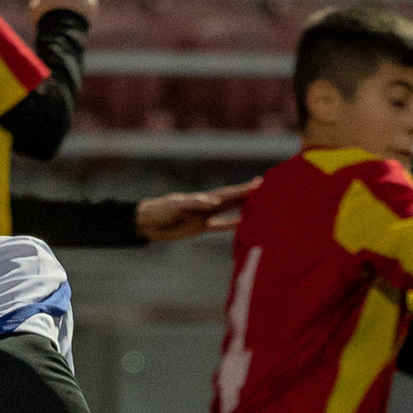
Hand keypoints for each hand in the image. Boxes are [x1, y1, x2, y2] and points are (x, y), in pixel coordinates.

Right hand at [27, 0, 98, 29]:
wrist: (62, 29)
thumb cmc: (46, 20)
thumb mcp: (35, 11)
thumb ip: (35, 1)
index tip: (57, 2)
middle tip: (69, 7)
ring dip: (80, 0)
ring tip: (78, 13)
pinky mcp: (91, 2)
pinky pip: (91, 4)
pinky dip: (89, 9)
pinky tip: (85, 17)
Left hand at [133, 184, 249, 244]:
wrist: (147, 222)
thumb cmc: (160, 211)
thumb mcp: (176, 206)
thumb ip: (195, 203)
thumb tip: (215, 202)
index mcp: (202, 199)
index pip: (227, 193)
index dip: (242, 190)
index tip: (258, 185)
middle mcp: (206, 205)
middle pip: (231, 199)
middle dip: (247, 193)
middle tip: (265, 187)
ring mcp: (204, 216)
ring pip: (228, 210)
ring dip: (242, 207)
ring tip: (259, 203)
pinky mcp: (199, 227)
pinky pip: (219, 226)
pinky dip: (231, 224)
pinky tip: (242, 224)